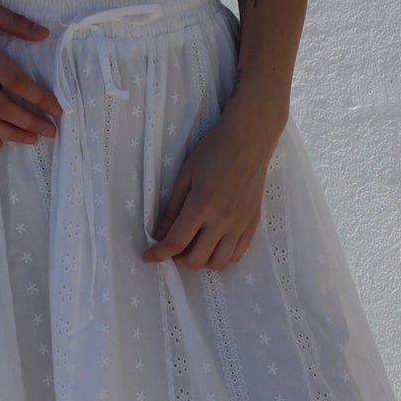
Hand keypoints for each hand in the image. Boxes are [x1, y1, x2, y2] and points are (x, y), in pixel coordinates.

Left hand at [142, 106, 279, 271]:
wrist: (250, 138)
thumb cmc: (214, 150)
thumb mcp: (185, 175)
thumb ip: (172, 209)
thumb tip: (159, 235)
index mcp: (201, 204)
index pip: (176, 242)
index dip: (159, 254)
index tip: (148, 257)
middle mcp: (222, 219)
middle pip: (197, 260)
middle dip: (179, 259)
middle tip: (174, 246)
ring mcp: (240, 224)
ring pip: (218, 263)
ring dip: (202, 260)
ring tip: (194, 246)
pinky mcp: (252, 223)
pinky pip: (237, 255)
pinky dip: (221, 256)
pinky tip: (213, 243)